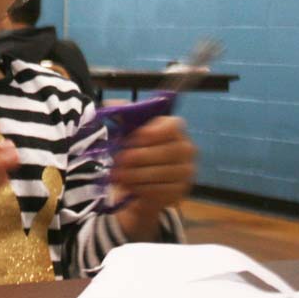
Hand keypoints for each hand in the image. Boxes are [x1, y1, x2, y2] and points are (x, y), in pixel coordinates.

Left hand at [111, 116, 196, 239]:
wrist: (141, 182)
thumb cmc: (136, 150)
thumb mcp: (127, 129)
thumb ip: (122, 114)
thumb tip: (111, 104)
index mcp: (175, 128)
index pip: (173, 126)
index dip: (152, 132)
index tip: (132, 139)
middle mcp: (187, 148)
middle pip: (167, 152)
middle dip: (138, 157)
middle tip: (118, 161)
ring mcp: (186, 172)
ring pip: (162, 173)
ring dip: (136, 174)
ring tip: (117, 175)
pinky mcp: (180, 192)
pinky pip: (161, 191)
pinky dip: (142, 189)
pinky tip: (128, 186)